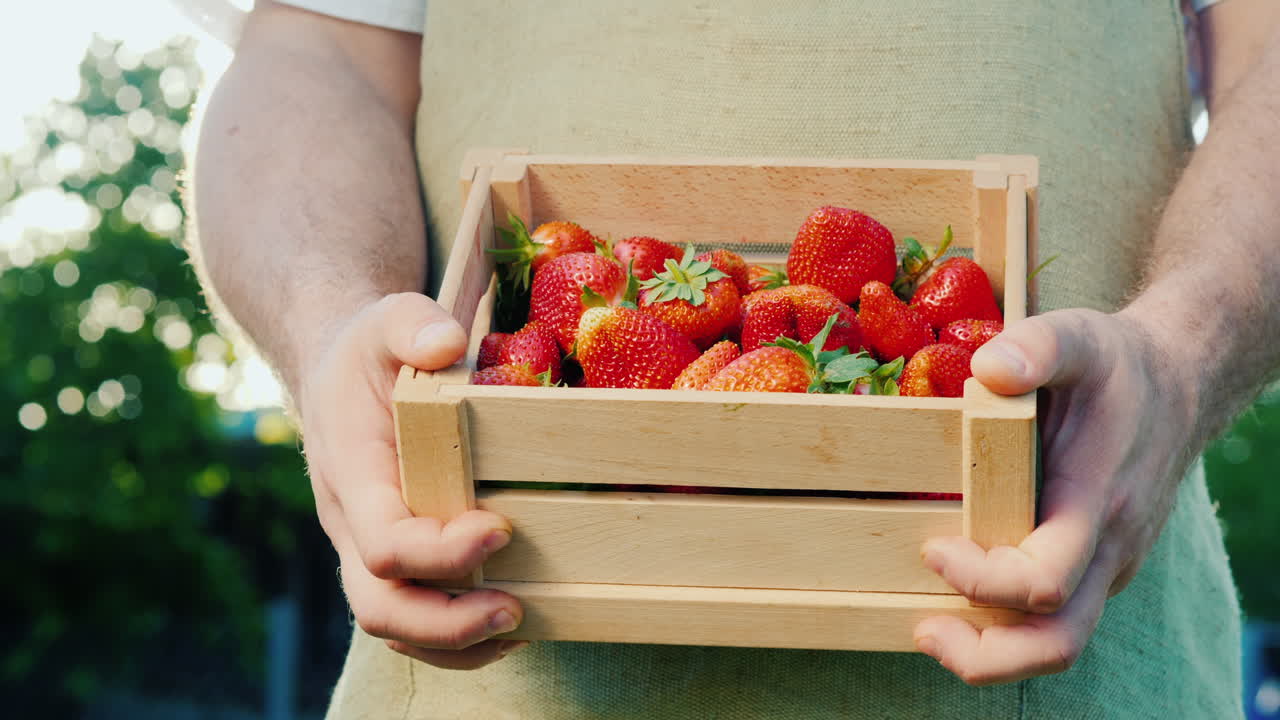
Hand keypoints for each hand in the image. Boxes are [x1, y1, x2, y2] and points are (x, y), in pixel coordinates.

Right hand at [297, 293, 527, 669]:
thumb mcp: (386, 318)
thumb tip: (446, 344)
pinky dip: (458, 636)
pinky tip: (513, 621)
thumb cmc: (369, 349)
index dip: (440, 552)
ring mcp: (371, 548)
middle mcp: (354, 525)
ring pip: (396, 625)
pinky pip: (415, 616)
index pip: (383, 542)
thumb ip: (411, 324)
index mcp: (353, 476)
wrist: (340, 372)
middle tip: (514, 609)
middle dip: (447, 623)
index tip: (499, 528)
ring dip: (457, 642)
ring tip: (522, 625)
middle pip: (381, 607)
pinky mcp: (397, 557)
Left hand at [913, 307, 1195, 684]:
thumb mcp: (1080, 337)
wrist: (1178, 384)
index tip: (934, 548)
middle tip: (925, 632)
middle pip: (1057, 642)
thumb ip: (1037, 347)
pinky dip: (1008, 627)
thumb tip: (989, 370)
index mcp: (1098, 503)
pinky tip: (958, 601)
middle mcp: (1108, 548)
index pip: (1043, 582)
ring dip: (994, 651)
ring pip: (1059, 641)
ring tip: (932, 631)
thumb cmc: (1119, 366)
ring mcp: (1106, 564)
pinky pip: (1057, 619)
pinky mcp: (1095, 565)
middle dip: (987, 655)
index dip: (982, 580)